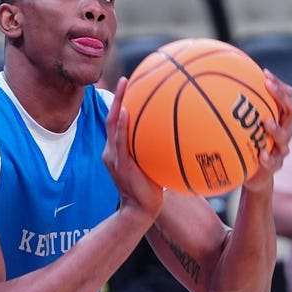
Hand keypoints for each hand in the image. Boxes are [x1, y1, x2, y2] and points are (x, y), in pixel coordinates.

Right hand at [103, 77, 162, 218]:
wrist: (141, 211)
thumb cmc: (150, 192)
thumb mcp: (153, 168)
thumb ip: (156, 152)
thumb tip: (180, 137)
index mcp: (118, 151)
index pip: (118, 123)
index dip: (121, 104)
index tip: (129, 85)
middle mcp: (113, 151)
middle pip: (112, 119)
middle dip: (116, 98)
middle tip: (125, 79)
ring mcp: (114, 158)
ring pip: (112, 126)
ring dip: (117, 105)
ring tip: (124, 86)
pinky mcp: (120, 165)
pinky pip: (119, 142)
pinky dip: (121, 126)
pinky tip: (126, 112)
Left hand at [242, 69, 291, 192]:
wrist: (253, 176)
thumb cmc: (246, 146)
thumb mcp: (242, 128)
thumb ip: (234, 112)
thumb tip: (210, 91)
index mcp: (278, 118)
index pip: (285, 96)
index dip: (278, 85)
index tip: (265, 74)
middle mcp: (283, 130)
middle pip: (290, 110)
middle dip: (281, 96)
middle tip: (269, 86)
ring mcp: (281, 148)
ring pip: (284, 135)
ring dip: (276, 128)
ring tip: (266, 122)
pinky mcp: (275, 165)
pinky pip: (273, 161)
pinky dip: (268, 157)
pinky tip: (260, 155)